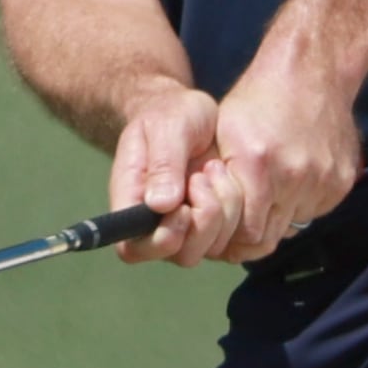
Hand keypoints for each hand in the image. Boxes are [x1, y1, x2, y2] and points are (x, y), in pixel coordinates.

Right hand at [108, 82, 242, 266]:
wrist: (189, 113)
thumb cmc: (169, 114)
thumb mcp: (167, 126)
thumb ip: (163, 164)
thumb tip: (161, 205)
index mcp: (131, 202)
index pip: (133, 248)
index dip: (160, 240)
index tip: (183, 207)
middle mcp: (153, 224)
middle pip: (177, 254)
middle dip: (202, 222)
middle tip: (204, 177)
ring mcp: (182, 228)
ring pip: (206, 250)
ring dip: (222, 213)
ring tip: (214, 170)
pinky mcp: (208, 226)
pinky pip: (227, 239)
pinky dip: (237, 211)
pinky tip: (227, 178)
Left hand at [189, 54, 362, 263]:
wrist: (311, 69)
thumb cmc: (257, 99)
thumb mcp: (221, 134)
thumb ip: (215, 181)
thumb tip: (206, 222)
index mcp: (257, 164)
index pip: (247, 234)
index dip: (234, 237)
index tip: (226, 229)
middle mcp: (293, 176)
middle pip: (271, 236)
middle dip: (254, 231)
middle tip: (243, 218)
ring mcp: (322, 180)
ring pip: (294, 223)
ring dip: (279, 215)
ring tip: (270, 189)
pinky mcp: (342, 180)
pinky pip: (316, 208)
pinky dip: (301, 201)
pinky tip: (292, 176)